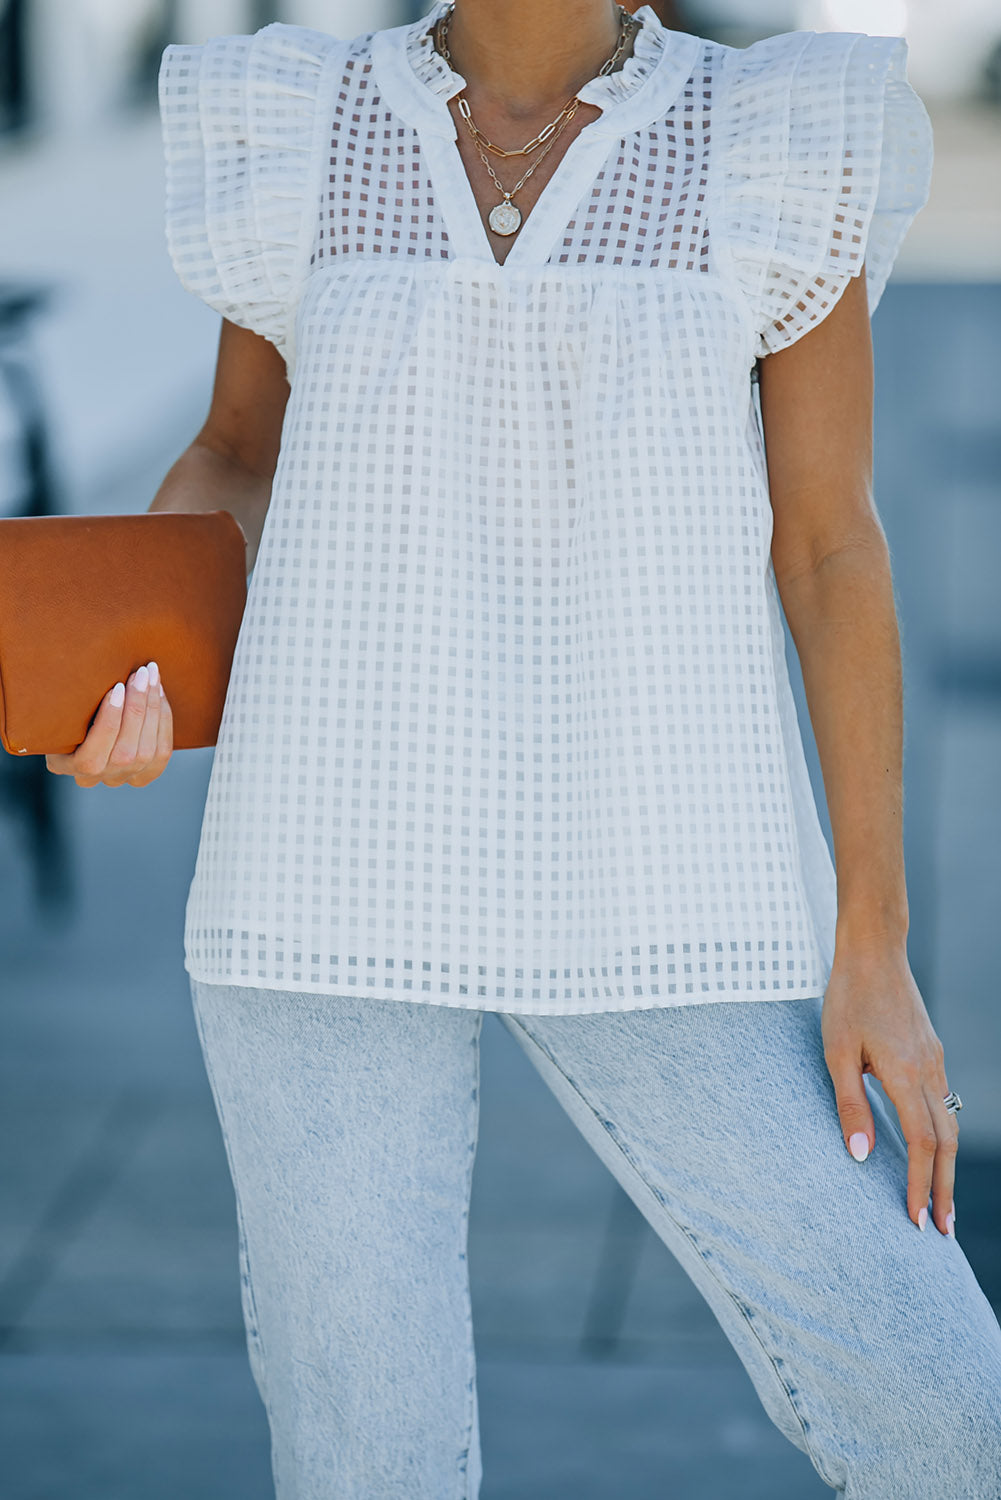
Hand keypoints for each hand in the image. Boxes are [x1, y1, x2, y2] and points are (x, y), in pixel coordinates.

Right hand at [44, 661, 173, 787]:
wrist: (84, 723)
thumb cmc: (67, 707)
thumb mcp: (60, 707)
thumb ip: (69, 703)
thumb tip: (79, 668)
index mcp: (65, 766)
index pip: (91, 758)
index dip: (109, 722)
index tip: (117, 688)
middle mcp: (94, 778)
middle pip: (125, 753)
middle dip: (137, 708)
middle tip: (142, 674)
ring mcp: (122, 778)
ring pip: (148, 752)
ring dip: (153, 709)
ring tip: (152, 677)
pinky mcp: (145, 775)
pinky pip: (162, 752)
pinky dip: (163, 719)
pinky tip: (159, 694)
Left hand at [821, 941, 957, 1236]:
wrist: (874, 951)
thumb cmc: (848, 998)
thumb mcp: (837, 1051)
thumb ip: (850, 1104)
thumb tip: (860, 1156)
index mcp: (906, 1074)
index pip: (922, 1144)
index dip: (919, 1185)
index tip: (916, 1220)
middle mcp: (929, 1071)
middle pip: (945, 1143)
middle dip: (943, 1189)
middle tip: (941, 1230)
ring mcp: (934, 1061)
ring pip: (948, 1124)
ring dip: (945, 1167)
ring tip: (939, 1201)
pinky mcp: (930, 1052)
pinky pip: (942, 1104)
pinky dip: (941, 1137)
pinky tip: (932, 1150)